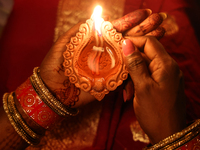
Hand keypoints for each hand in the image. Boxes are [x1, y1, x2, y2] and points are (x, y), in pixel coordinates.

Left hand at [39, 9, 165, 107]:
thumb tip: (101, 19)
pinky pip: (127, 74)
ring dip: (146, 44)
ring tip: (161, 33)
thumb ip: (80, 30)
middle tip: (159, 20)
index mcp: (95, 43)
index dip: (130, 22)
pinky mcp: (110, 82)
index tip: (145, 14)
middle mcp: (105, 54)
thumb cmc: (55, 64)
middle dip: (143, 29)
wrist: (52, 90)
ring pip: (130, 55)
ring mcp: (109, 68)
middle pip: (127, 40)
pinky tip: (151, 58)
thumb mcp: (65, 42)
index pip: (116, 30)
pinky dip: (139, 67)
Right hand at [122, 38, 185, 143]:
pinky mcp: (162, 84)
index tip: (117, 46)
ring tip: (125, 86)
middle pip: (147, 53)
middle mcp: (168, 67)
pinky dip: (137, 80)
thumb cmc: (155, 112)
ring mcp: (166, 76)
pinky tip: (130, 91)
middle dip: (130, 60)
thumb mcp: (142, 87)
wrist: (168, 134)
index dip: (133, 41)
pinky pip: (148, 75)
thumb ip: (135, 64)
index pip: (149, 42)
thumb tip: (127, 43)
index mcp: (166, 64)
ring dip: (132, 73)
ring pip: (145, 65)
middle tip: (117, 67)